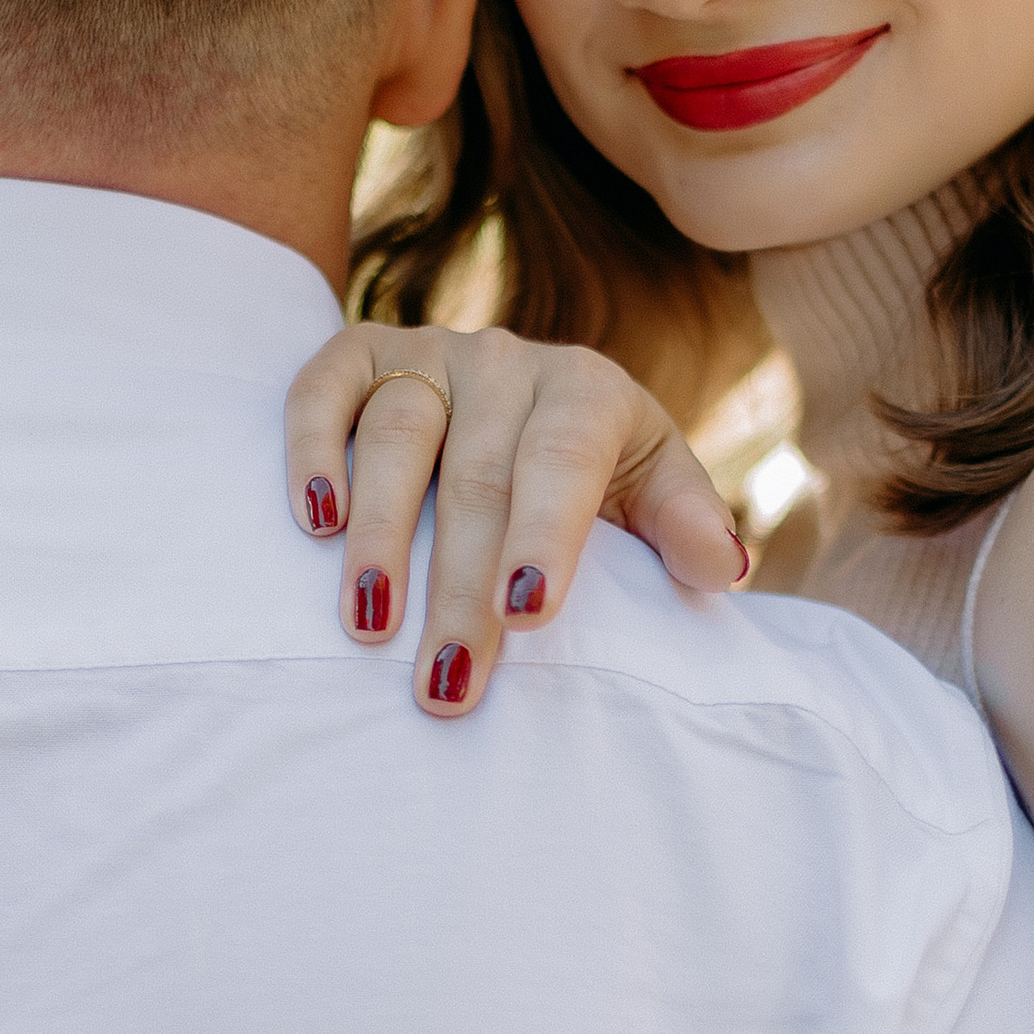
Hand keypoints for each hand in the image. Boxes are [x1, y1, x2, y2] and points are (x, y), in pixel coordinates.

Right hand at [285, 325, 746, 716]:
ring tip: (370, 626)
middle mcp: (508, 361)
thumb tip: (720, 569)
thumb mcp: (653, 489)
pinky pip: (325, 391)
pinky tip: (315, 523)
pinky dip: (313, 449)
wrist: (527, 395)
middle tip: (447, 680)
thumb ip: (686, 524)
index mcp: (589, 391)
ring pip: (400, 434)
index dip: (544, 534)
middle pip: (479, 474)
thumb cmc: (597, 470)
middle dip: (459, 584)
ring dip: (381, 536)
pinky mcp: (361, 353)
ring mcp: (430, 353)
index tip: (525, 613)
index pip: (565, 459)